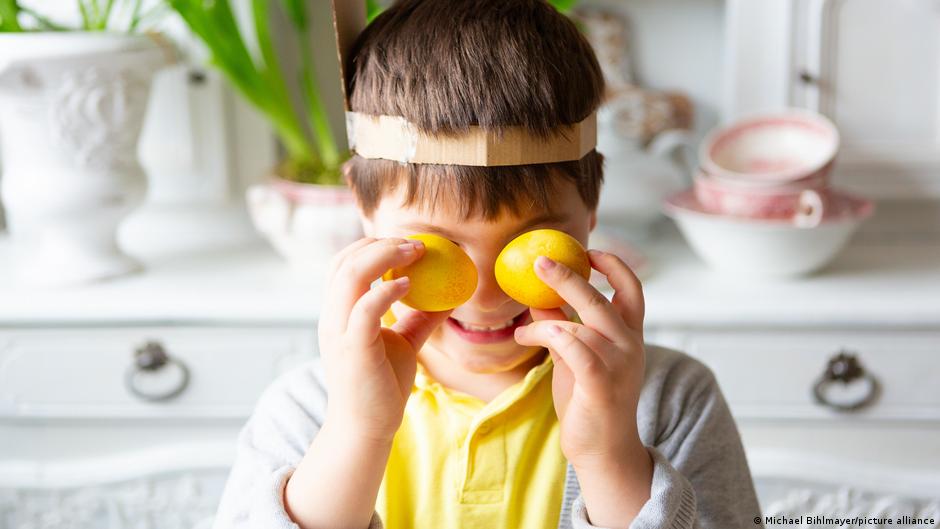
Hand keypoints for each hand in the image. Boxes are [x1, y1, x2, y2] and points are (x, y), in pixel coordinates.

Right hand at [318, 237, 451, 443]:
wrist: (367, 428)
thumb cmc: (381, 386)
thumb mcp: (404, 343)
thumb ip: (418, 318)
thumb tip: (449, 297)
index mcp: (338, 313)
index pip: (342, 264)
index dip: (370, 245)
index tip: (405, 243)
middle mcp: (332, 318)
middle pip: (343, 262)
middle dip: (379, 244)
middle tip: (415, 244)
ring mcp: (339, 332)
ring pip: (349, 277)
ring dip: (383, 257)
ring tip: (414, 253)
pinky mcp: (354, 349)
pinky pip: (365, 309)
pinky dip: (385, 290)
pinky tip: (408, 285)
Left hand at [514, 249, 646, 468]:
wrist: (604, 450)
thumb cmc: (590, 401)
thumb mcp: (576, 357)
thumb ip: (562, 327)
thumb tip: (538, 297)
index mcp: (630, 335)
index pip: (633, 289)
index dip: (614, 265)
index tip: (589, 250)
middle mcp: (630, 344)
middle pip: (599, 298)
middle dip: (568, 275)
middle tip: (539, 261)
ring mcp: (619, 363)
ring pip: (577, 324)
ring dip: (542, 321)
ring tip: (522, 330)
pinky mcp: (600, 382)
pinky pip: (570, 345)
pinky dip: (544, 335)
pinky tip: (524, 337)